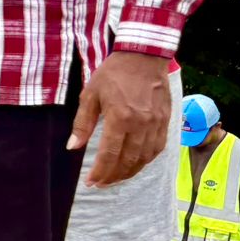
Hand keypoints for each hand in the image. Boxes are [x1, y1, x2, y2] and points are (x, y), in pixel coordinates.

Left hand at [69, 51, 172, 187]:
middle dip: (114, 176)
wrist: (143, 57)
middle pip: (128, 161)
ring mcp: (156, 124)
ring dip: (130, 172)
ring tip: (116, 178)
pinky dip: (145, 160)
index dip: (100, 172)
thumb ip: (83, 123)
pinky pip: (157, 149)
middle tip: (101, 183)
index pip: (110, 154)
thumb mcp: (90, 94)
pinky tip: (135, 164)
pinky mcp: (166, 122)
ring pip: (144, 158)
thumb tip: (73, 147)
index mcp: (120, 118)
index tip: (91, 182)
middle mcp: (141, 125)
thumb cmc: (113, 74)